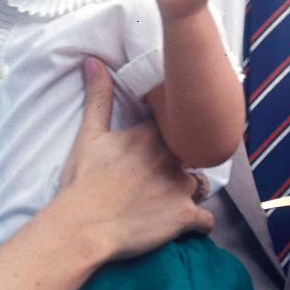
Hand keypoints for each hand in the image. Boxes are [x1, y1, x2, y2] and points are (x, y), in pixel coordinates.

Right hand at [54, 59, 213, 260]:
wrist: (83, 228)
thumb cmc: (83, 182)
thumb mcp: (88, 136)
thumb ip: (97, 97)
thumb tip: (93, 60)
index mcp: (152, 134)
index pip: (177, 122)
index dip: (175, 129)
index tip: (170, 134)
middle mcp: (173, 156)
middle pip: (192, 152)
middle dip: (184, 160)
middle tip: (167, 171)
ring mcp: (181, 186)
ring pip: (202, 183)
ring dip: (191, 189)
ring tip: (173, 197)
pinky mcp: (185, 216)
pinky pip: (206, 218)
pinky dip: (199, 221)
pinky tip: (187, 222)